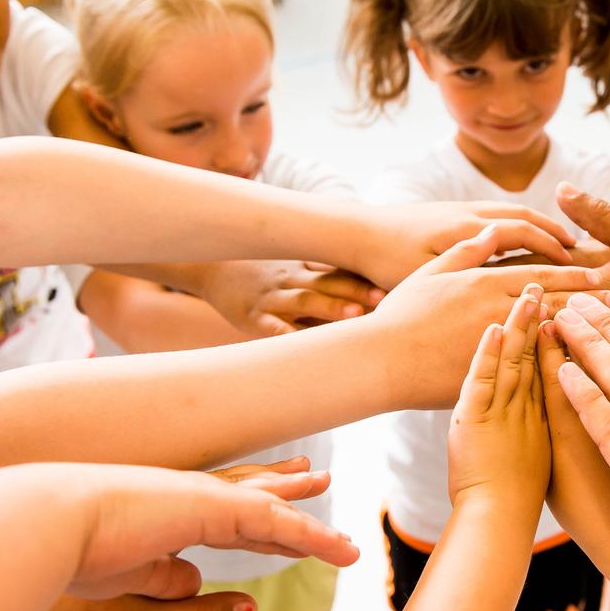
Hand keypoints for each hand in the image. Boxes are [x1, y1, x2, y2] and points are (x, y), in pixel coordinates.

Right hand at [17, 464, 357, 601]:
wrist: (36, 539)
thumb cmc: (65, 578)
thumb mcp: (139, 606)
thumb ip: (186, 603)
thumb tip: (234, 599)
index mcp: (159, 524)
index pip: (215, 522)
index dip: (249, 524)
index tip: (275, 528)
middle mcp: (180, 504)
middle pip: (247, 498)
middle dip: (284, 496)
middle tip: (315, 481)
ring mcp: (195, 500)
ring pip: (266, 506)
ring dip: (303, 511)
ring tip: (334, 496)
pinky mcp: (208, 506)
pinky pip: (273, 524)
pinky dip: (309, 535)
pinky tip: (335, 548)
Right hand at [196, 260, 386, 337]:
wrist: (211, 268)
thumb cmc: (263, 272)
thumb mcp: (294, 267)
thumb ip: (328, 274)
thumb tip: (372, 280)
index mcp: (307, 270)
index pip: (342, 271)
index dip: (367, 277)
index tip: (398, 281)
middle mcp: (293, 279)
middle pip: (329, 283)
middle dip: (357, 291)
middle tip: (385, 298)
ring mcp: (272, 298)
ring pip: (304, 300)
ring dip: (330, 307)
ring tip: (355, 316)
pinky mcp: (251, 316)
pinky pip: (270, 325)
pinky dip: (283, 333)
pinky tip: (298, 343)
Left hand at [355, 202, 578, 288]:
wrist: (356, 232)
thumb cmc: (386, 261)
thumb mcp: (424, 272)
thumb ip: (465, 269)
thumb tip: (504, 272)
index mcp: (466, 229)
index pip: (522, 232)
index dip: (551, 247)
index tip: (573, 264)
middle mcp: (468, 214)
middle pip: (523, 216)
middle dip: (553, 231)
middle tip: (578, 250)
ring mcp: (459, 210)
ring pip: (510, 212)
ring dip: (537, 224)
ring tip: (557, 242)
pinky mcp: (449, 213)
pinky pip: (494, 214)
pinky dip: (516, 224)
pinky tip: (519, 242)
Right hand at [371, 225, 609, 409]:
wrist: (380, 361)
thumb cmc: (400, 316)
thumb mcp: (432, 272)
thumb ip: (468, 250)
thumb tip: (495, 229)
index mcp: (484, 283)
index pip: (541, 275)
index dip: (572, 273)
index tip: (597, 273)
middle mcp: (495, 313)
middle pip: (554, 304)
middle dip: (588, 301)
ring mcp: (496, 348)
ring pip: (550, 337)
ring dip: (581, 332)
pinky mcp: (490, 377)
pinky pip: (532, 371)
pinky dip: (558, 365)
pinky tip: (580, 366)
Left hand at [447, 284, 549, 506]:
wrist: (500, 520)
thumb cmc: (519, 504)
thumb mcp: (545, 467)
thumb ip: (546, 441)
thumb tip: (549, 432)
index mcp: (548, 420)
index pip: (556, 371)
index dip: (561, 340)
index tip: (568, 312)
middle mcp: (531, 410)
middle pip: (541, 357)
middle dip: (547, 320)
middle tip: (552, 288)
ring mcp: (504, 412)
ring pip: (515, 360)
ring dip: (520, 324)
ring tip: (529, 291)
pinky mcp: (476, 418)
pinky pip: (482, 379)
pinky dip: (487, 352)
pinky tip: (493, 327)